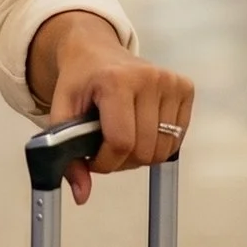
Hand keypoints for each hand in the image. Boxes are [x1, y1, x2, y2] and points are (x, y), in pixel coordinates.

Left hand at [34, 11, 193, 203]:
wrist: (94, 50)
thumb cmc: (78, 82)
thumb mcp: (61, 113)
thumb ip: (66, 154)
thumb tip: (81, 196)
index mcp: (116, 81)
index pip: (121, 142)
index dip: (105, 162)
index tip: (91, 159)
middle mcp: (149, 78)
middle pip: (144, 150)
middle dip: (121, 161)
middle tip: (105, 148)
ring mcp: (171, 81)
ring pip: (163, 150)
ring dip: (140, 155)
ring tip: (121, 137)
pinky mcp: (185, 87)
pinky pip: (177, 139)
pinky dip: (157, 144)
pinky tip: (140, 127)